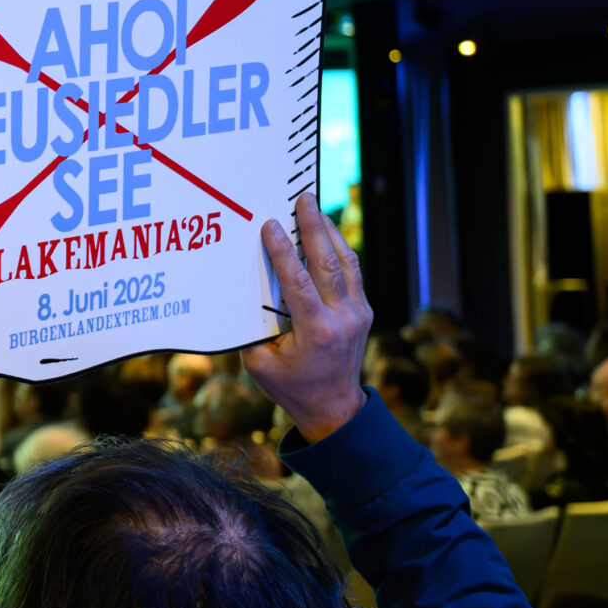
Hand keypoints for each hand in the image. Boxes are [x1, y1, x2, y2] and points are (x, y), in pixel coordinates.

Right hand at [241, 192, 373, 440]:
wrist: (335, 408)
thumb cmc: (291, 387)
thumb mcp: (260, 364)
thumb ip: (253, 329)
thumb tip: (244, 292)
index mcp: (316, 331)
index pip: (299, 282)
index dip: (283, 251)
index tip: (270, 225)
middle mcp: (343, 318)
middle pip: (329, 262)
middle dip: (314, 227)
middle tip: (303, 198)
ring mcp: (358, 314)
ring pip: (347, 262)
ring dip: (330, 232)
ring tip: (315, 208)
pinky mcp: (363, 312)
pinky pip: (353, 273)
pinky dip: (339, 250)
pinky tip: (327, 234)